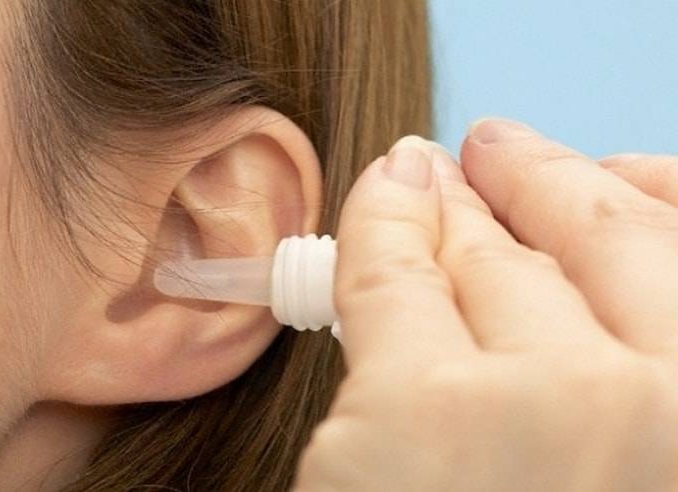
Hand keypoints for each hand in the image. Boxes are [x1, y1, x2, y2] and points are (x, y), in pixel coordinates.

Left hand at [293, 120, 677, 490]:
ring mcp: (538, 401)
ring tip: (421, 174)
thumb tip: (565, 267)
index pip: (666, 255)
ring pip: (490, 256)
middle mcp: (651, 406)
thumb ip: (619, 393)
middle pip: (591, 239)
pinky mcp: (416, 411)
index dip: (627, 199)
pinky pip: (387, 274)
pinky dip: (378, 222)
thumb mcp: (610, 472)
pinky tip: (378, 193)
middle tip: (497, 152)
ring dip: (454, 202)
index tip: (595, 176)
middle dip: (539, 184)